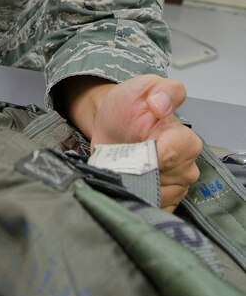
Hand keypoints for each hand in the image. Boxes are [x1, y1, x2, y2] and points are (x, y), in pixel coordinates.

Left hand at [60, 74, 202, 211]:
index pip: (182, 150)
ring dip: (136, 182)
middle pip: (169, 177)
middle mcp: (185, 166)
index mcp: (184, 138)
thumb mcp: (140, 87)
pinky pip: (151, 207)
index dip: (161, 151)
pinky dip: (135, 197)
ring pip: (157, 194)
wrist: (110, 126)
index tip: (143, 147)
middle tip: (126, 155)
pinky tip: (126, 182)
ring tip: (123, 166)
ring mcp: (173, 187)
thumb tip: (161, 104)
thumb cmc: (127, 108)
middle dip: (143, 168)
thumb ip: (160, 89)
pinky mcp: (159, 203)